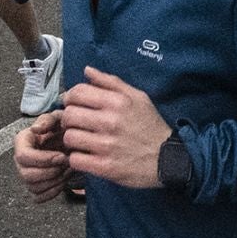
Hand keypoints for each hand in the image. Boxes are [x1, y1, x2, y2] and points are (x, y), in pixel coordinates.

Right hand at [14, 111, 70, 202]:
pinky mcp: (35, 186)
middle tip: (67, 163)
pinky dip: (53, 191)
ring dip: (55, 181)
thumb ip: (47, 120)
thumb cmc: (63, 127)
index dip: (44, 159)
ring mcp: (26, 174)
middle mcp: (21, 160)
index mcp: (23, 141)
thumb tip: (35, 129)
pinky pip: (39, 197)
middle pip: (26, 175)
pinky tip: (63, 179)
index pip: (23, 156)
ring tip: (68, 169)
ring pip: (33, 187)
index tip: (61, 156)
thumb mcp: (58, 117)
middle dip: (51, 172)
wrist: (73, 139)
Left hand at [60, 68, 169, 189]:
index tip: (74, 104)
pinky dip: (77, 158)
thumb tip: (87, 71)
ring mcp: (107, 145)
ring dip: (72, 139)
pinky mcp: (105, 167)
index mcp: (117, 102)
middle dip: (68, 119)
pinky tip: (86, 155)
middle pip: (69, 115)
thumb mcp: (138, 97)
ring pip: (69, 137)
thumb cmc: (150, 126)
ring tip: (82, 140)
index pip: (77, 93)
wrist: (168, 158)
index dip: (70, 98)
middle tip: (75, 123)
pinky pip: (75, 159)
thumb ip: (111, 82)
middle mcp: (110, 122)